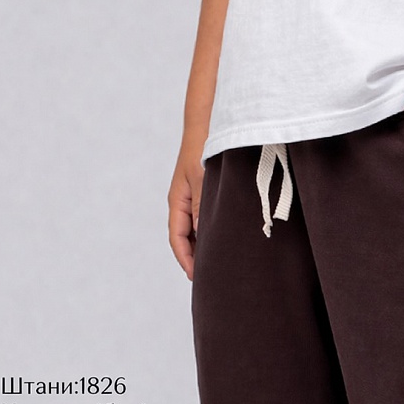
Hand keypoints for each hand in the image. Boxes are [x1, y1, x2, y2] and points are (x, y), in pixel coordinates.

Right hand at [168, 137, 205, 280]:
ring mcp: (195, 200)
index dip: (186, 260)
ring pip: (198, 231)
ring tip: (219, 267)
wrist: (209, 123)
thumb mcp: (202, 179)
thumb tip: (202, 237)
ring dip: (206, 248)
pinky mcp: (207, 196)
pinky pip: (207, 221)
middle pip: (186, 239)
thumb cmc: (204, 148)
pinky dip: (213, 234)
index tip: (196, 277)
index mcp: (178, 202)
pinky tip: (227, 243)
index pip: (177, 239)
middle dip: (196, 259)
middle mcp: (184, 203)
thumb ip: (202, 208)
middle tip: (210, 280)